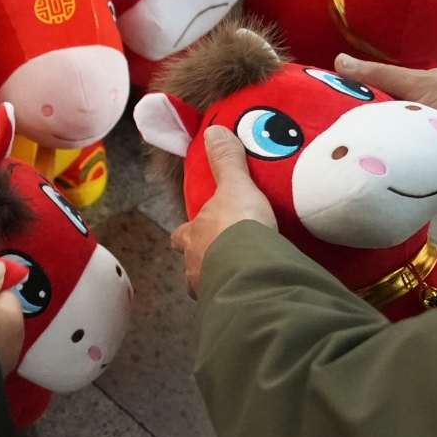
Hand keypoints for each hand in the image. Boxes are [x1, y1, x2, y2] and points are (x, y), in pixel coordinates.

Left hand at [171, 126, 276, 298]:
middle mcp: (194, 265)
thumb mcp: (235, 186)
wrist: (252, 268)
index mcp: (192, 235)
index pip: (181, 235)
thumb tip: (214, 130)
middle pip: (192, 263)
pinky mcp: (229, 306)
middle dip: (203, 260)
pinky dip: (240, 296)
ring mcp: (209, 288)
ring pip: (208, 285)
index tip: (196, 231)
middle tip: (222, 256)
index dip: (187, 232)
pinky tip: (255, 293)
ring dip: (220, 280)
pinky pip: (232, 301)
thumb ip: (226, 161)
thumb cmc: (237, 226)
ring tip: (241, 277)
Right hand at [335, 54, 436, 175]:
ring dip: (374, 150)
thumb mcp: (417, 84)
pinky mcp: (430, 161)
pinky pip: (404, 162)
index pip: (372, 92)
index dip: (349, 99)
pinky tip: (368, 175)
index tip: (321, 110)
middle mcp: (415, 112)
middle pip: (378, 119)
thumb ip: (380, 76)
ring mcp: (422, 137)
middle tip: (325, 141)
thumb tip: (338, 60)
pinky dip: (391, 166)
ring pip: (390, 142)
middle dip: (358, 128)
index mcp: (412, 89)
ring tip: (340, 160)